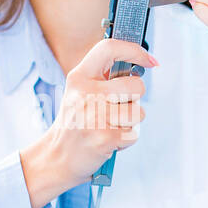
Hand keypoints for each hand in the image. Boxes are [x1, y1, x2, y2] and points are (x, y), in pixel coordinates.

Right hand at [20, 38, 153, 207]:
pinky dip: (126, 139)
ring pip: (138, 111)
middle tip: (117, 109)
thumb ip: (102, 77)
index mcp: (79, 77)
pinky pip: (134, 133)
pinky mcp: (105, 137)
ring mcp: (95, 116)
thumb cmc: (74, 125)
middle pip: (136, 85)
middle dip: (135, 99)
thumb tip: (140, 64)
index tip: (150, 61)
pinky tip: (109, 140)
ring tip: (110, 126)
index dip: (135, 50)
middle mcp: (86, 94)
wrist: (57, 158)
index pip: (109, 49)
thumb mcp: (79, 93)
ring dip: (130, 122)